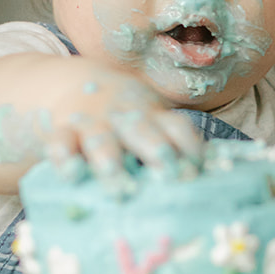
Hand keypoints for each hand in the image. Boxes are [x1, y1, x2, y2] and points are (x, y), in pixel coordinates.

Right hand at [0, 54, 202, 186]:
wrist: (74, 85)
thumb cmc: (125, 119)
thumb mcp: (150, 121)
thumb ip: (172, 148)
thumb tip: (213, 182)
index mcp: (153, 115)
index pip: (177, 127)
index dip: (189, 146)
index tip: (197, 171)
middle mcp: (124, 117)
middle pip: (142, 130)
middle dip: (156, 151)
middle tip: (168, 176)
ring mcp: (92, 123)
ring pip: (101, 139)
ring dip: (110, 160)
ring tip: (117, 188)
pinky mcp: (61, 131)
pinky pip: (61, 143)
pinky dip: (64, 157)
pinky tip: (71, 175)